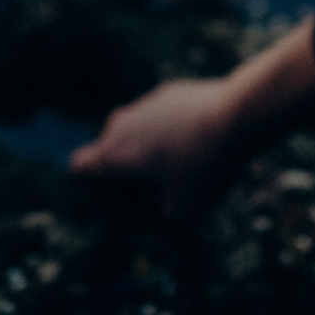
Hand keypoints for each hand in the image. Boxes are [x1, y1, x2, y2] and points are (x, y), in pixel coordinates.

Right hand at [68, 77, 246, 218]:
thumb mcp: (183, 214)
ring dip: (146, 148)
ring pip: (134, 131)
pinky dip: (168, 129)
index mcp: (114, 155)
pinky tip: (196, 142)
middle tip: (150, 189)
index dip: (88, 186)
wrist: (237, 116)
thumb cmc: (205, 167)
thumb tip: (159, 221)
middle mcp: (120, 125)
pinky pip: (158, 117)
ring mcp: (143, 104)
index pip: (77, 168)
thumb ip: (159, 222)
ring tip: (180, 166)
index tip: (110, 197)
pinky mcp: (168, 92)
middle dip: (123, 170)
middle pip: (108, 151)